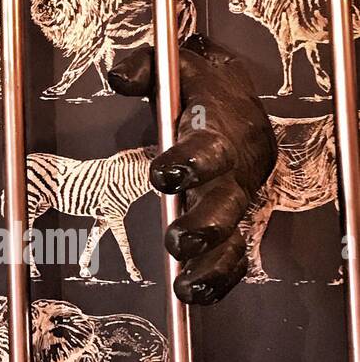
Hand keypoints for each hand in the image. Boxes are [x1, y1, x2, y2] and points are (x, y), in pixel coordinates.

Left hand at [108, 35, 276, 304]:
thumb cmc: (199, 90)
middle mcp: (232, 171)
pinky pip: (236, 257)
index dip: (188, 162)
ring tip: (187, 287)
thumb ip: (143, 67)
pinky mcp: (235, 222)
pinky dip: (221, 279)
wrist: (242, 107)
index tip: (162, 174)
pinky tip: (197, 295)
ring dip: (212, 264)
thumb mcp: (175, 66)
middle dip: (204, 224)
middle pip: (226, 202)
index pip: (209, 148)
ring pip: (233, 237)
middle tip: (177, 239)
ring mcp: (235, 200)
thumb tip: (118, 77)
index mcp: (218, 132)